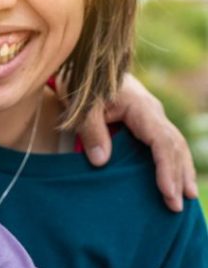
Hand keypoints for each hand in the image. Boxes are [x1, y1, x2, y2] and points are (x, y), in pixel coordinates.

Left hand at [76, 73, 197, 212]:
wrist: (85, 61)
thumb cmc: (82, 80)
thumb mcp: (81, 105)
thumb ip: (91, 130)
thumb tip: (101, 162)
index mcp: (141, 107)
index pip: (162, 142)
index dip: (166, 168)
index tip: (168, 193)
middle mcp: (153, 112)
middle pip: (174, 146)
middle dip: (179, 176)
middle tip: (178, 206)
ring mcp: (152, 116)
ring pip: (174, 145)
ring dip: (181, 170)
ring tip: (185, 198)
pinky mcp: (145, 121)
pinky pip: (164, 143)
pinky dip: (172, 161)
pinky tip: (174, 179)